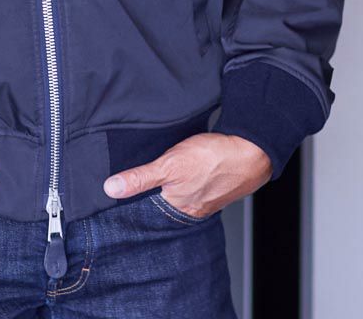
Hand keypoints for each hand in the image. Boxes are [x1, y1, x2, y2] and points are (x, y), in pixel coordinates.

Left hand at [102, 132, 273, 218]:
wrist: (251, 150)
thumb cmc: (213, 158)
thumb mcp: (169, 165)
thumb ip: (141, 178)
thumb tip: (111, 189)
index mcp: (179, 207)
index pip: (149, 211)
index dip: (134, 203)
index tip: (117, 198)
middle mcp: (192, 207)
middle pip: (163, 202)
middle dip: (150, 194)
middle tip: (134, 184)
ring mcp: (205, 196)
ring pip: (179, 193)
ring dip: (169, 185)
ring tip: (156, 177)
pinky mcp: (215, 184)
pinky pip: (193, 184)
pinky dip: (186, 178)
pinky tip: (183, 169)